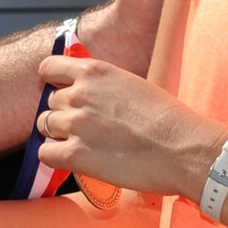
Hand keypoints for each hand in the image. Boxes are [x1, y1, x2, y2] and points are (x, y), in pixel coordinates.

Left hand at [34, 53, 222, 203]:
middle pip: (50, 102)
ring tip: (87, 143)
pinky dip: (55, 157)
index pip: (48, 68)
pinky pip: (45, 154)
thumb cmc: (168, 118)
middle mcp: (79, 93)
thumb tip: (90, 97)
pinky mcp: (75, 154)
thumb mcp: (132, 84)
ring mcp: (75, 123)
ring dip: (60, 135)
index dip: (53, 83)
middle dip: (64, 113)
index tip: (62, 92)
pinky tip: (75, 159)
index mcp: (94, 71)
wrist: (182, 147)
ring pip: (46, 126)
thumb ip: (104, 86)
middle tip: (87, 128)